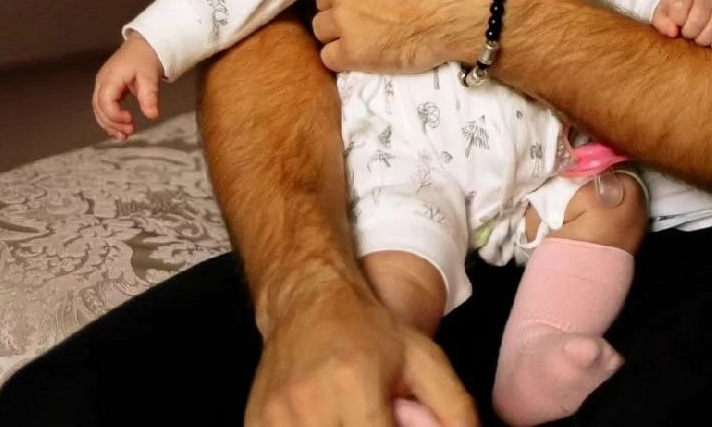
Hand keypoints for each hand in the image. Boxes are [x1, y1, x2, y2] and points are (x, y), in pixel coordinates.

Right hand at [92, 31, 164, 139]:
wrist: (144, 44)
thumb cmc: (145, 57)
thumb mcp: (150, 76)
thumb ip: (149, 96)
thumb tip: (152, 115)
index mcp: (111, 77)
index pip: (104, 101)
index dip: (114, 115)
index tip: (130, 121)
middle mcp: (102, 82)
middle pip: (99, 108)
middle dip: (112, 123)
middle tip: (130, 131)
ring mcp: (103, 85)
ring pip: (99, 110)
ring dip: (110, 124)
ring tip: (125, 135)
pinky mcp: (107, 88)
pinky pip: (103, 107)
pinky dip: (110, 119)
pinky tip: (120, 129)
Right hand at [246, 287, 476, 425]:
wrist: (306, 298)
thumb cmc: (367, 330)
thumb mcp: (424, 360)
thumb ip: (456, 411)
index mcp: (354, 386)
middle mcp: (308, 407)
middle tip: (383, 421)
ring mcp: (275, 420)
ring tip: (358, 419)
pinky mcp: (255, 426)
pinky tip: (334, 423)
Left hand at [652, 0, 711, 49]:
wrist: (686, 13)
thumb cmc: (672, 15)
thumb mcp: (661, 16)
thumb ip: (662, 22)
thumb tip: (673, 32)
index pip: (680, 7)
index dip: (676, 20)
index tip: (676, 24)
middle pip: (698, 19)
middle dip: (689, 32)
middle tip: (686, 34)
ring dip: (703, 39)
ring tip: (696, 38)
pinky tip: (710, 44)